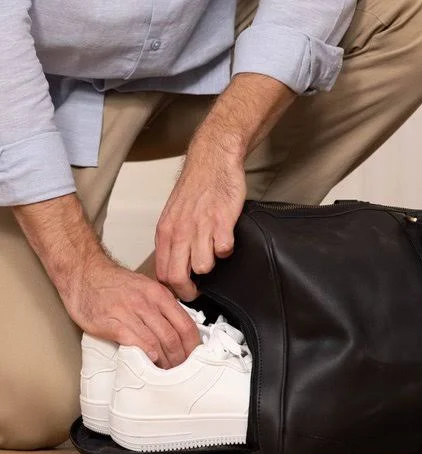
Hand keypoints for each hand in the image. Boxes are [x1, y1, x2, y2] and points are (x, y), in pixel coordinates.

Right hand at [63, 251, 200, 368]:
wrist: (83, 272)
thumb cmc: (113, 283)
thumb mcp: (146, 287)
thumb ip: (162, 306)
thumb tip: (179, 330)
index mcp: (159, 294)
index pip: (186, 324)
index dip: (193, 346)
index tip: (194, 359)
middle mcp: (146, 302)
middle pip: (173, 336)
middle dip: (180, 359)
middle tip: (181, 372)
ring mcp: (128, 311)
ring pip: (157, 341)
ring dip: (164, 362)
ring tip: (166, 373)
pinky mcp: (110, 322)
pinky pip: (133, 340)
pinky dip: (145, 353)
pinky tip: (149, 361)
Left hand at [155, 143, 245, 300]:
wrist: (211, 161)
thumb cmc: (195, 188)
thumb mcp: (173, 216)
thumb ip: (172, 240)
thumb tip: (172, 266)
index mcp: (165, 231)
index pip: (162, 273)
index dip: (172, 289)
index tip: (182, 292)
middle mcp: (180, 231)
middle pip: (178, 276)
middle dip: (189, 291)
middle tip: (198, 292)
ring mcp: (201, 226)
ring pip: (203, 267)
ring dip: (212, 264)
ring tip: (213, 252)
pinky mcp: (222, 221)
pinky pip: (224, 250)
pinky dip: (227, 249)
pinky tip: (226, 238)